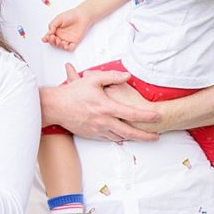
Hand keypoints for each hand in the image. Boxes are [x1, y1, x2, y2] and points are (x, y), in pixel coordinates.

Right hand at [43, 9, 90, 50]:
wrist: (82, 15)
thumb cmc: (71, 15)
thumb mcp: (59, 18)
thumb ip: (52, 25)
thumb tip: (49, 32)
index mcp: (56, 30)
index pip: (49, 36)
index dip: (46, 39)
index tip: (45, 39)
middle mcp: (61, 36)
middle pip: (54, 42)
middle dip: (52, 42)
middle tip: (53, 38)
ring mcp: (67, 39)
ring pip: (61, 46)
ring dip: (59, 45)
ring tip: (59, 41)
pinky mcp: (74, 41)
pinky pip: (70, 48)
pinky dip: (67, 48)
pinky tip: (65, 45)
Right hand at [43, 63, 159, 141]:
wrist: (55, 107)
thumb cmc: (72, 93)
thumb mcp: (92, 80)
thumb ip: (112, 76)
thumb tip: (127, 76)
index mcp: (106, 107)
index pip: (131, 114)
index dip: (146, 116)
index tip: (157, 116)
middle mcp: (103, 121)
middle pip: (129, 132)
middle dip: (145, 136)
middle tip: (156, 137)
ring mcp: (97, 130)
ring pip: (119, 137)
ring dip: (132, 138)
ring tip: (143, 138)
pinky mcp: (91, 134)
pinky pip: (108, 138)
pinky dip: (118, 138)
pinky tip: (123, 137)